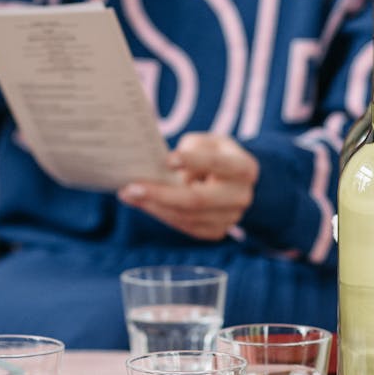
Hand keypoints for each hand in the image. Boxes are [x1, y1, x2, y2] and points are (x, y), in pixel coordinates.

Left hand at [118, 133, 258, 240]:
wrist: (236, 182)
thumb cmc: (216, 154)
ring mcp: (231, 218)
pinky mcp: (217, 231)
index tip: (167, 159)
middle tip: (131, 188)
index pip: (216, 163)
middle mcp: (241, 196)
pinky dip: (162, 214)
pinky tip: (143, 203)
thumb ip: (190, 151)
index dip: (192, 161)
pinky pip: (185, 226)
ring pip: (187, 217)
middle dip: (161, 195)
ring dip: (154, 207)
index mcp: (244, 167)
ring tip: (128, 195)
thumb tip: (161, 171)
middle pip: (198, 200)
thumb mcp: (208, 142)